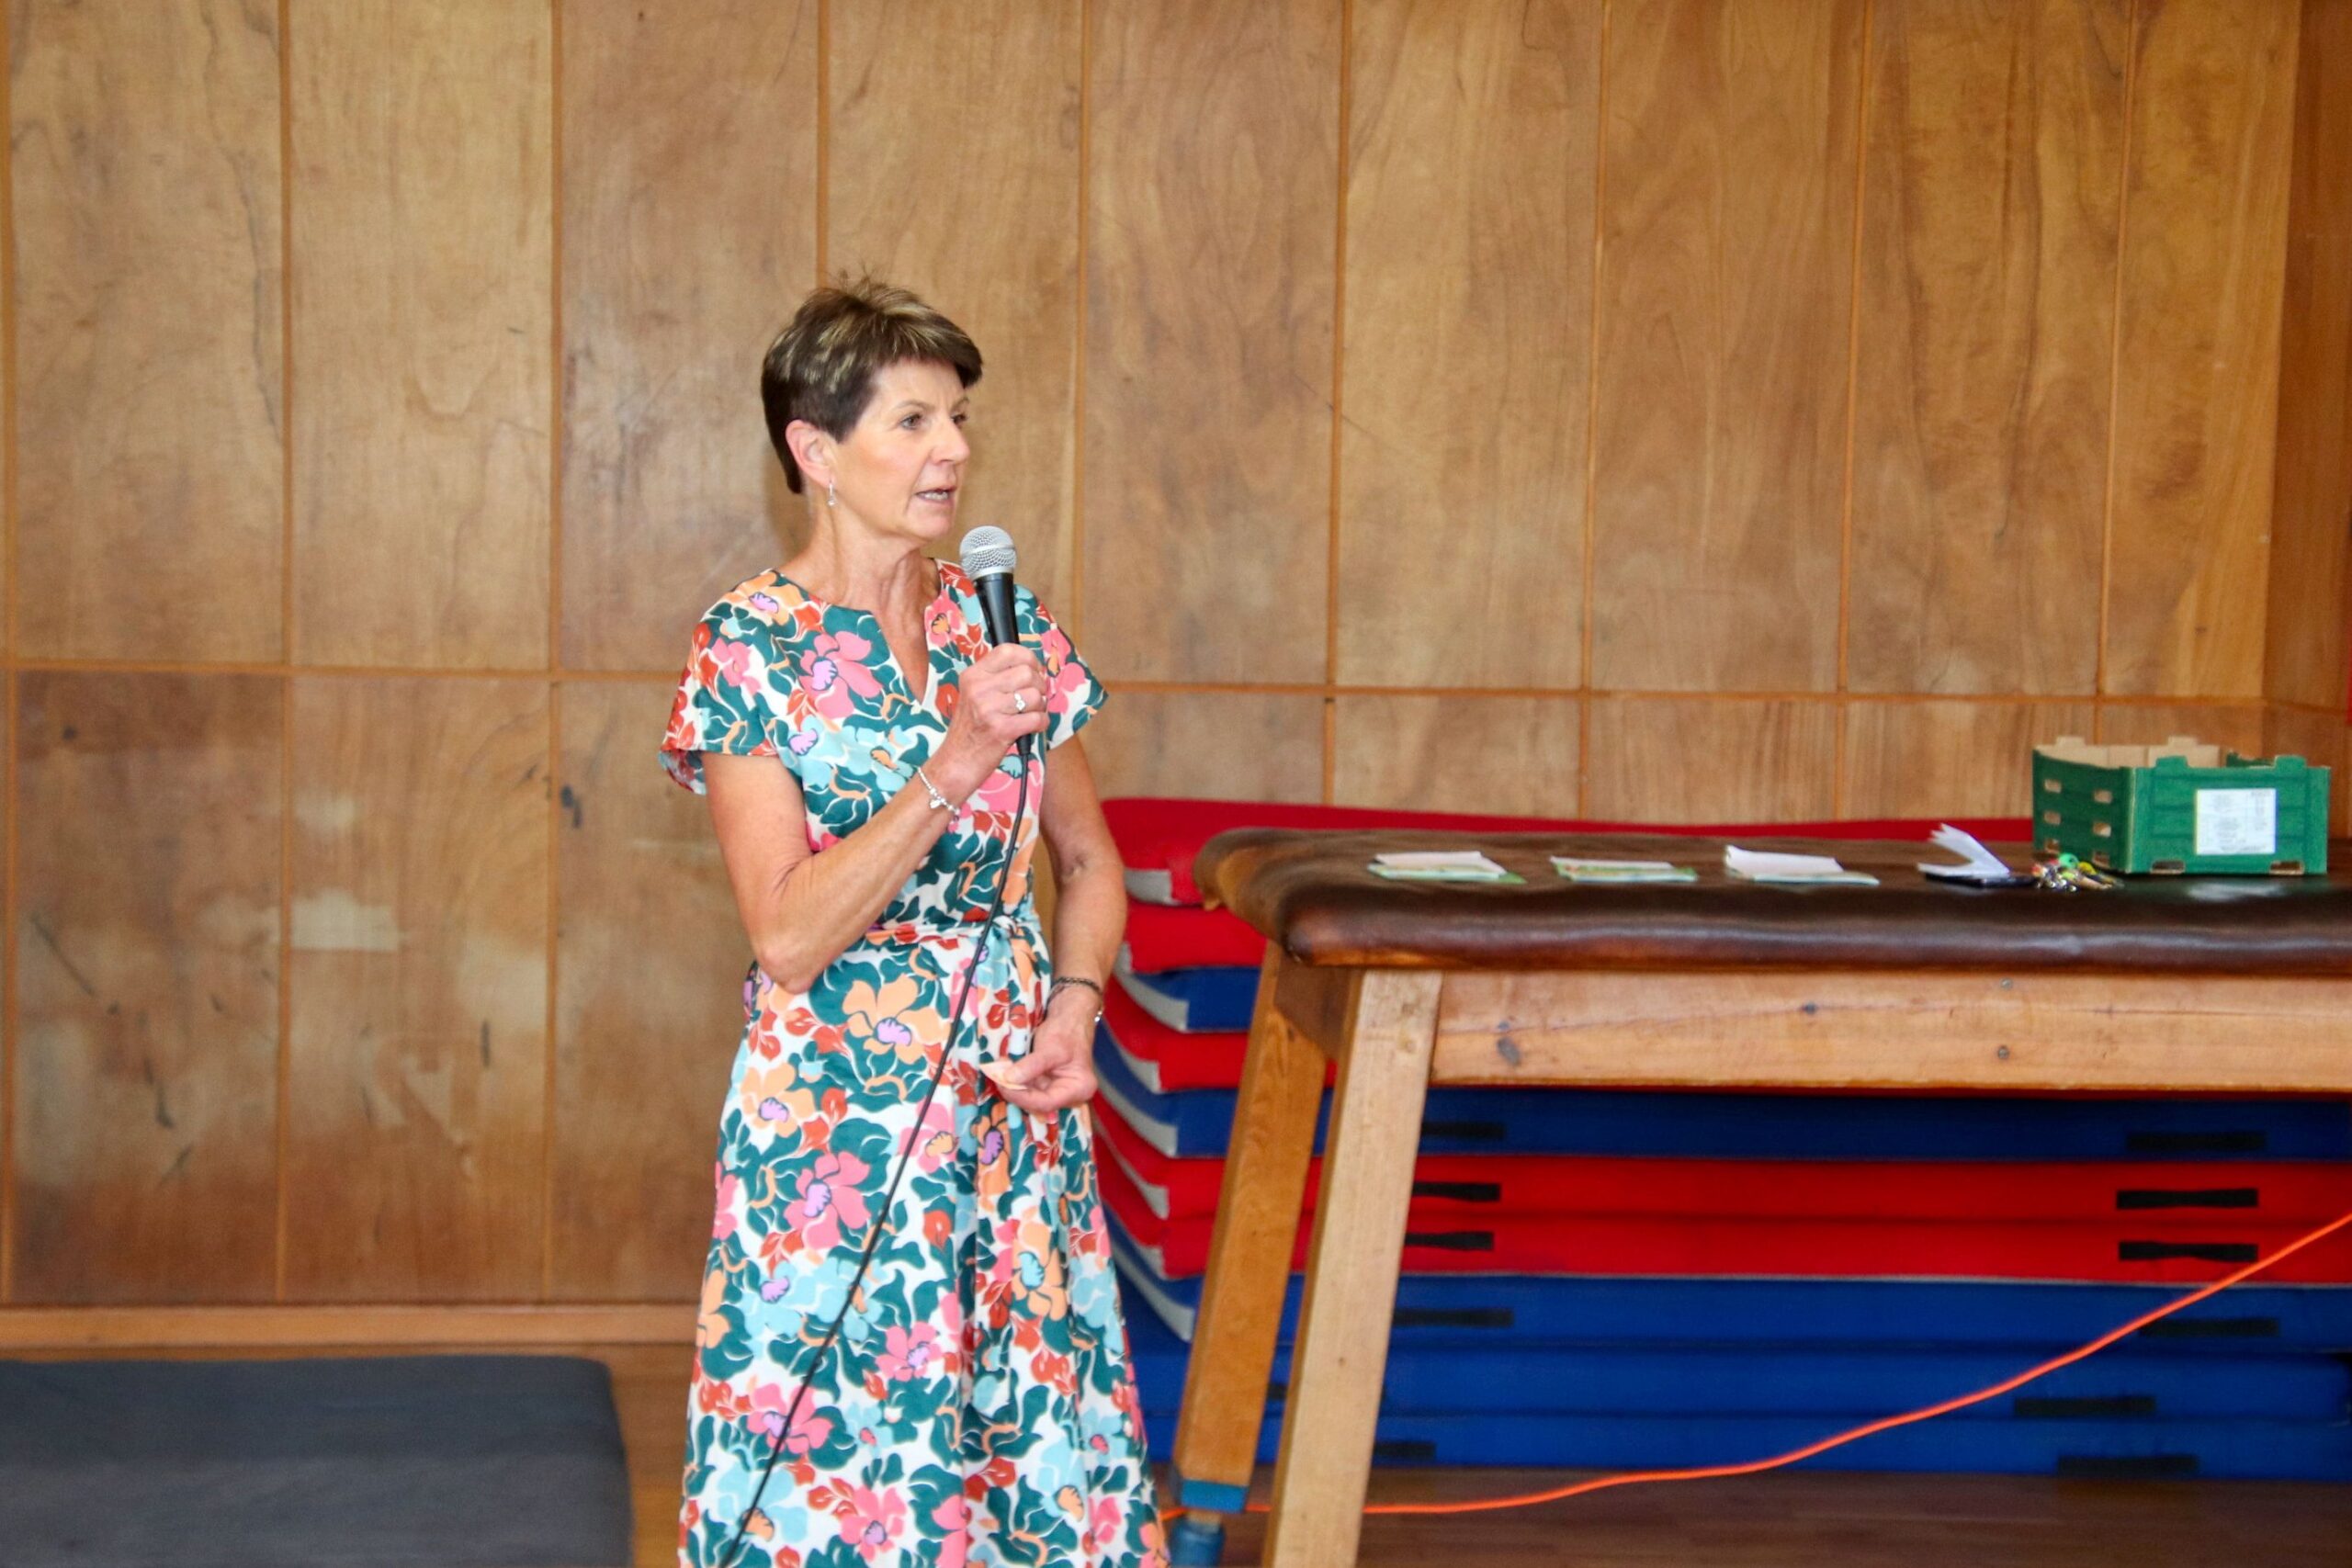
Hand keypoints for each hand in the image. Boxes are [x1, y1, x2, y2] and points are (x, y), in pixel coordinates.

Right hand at [928, 643, 1050, 800]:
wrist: (954, 763)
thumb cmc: (970, 730)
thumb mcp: (974, 696)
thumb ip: (997, 679)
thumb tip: (1033, 668)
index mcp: (972, 675)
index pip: (1008, 650)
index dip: (1028, 658)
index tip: (1034, 669)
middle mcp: (978, 688)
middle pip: (1027, 673)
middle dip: (1039, 686)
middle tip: (1034, 699)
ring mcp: (988, 709)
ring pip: (1035, 696)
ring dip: (1040, 707)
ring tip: (1029, 715)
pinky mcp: (1000, 729)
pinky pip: (1037, 718)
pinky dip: (1041, 723)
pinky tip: (1031, 727)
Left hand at [989, 988, 1097, 1112]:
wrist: (1069, 1016)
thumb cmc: (1066, 1031)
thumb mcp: (1050, 1048)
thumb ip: (1031, 1066)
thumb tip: (1008, 1079)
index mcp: (1079, 1089)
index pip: (1047, 1103)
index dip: (1022, 1097)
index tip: (1003, 1084)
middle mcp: (1070, 1095)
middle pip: (1038, 1102)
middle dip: (1016, 1091)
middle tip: (997, 1077)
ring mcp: (1057, 1089)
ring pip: (1031, 1095)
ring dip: (1013, 1086)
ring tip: (998, 1073)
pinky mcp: (1046, 1082)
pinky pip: (1029, 1086)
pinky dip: (1016, 1080)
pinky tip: (1004, 1071)